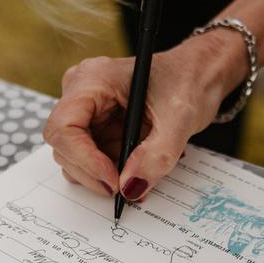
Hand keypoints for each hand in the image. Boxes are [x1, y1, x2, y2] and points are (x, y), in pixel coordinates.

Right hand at [43, 29, 246, 199]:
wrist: (198, 74)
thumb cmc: (188, 80)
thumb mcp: (179, 119)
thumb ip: (156, 156)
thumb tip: (130, 188)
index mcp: (93, 79)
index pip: (64, 127)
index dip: (84, 159)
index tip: (113, 180)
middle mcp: (82, 93)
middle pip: (65, 146)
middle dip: (94, 173)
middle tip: (127, 187)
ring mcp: (87, 111)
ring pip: (75, 158)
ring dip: (104, 175)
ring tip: (141, 171)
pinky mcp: (96, 127)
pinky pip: (92, 159)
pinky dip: (112, 171)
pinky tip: (139, 164)